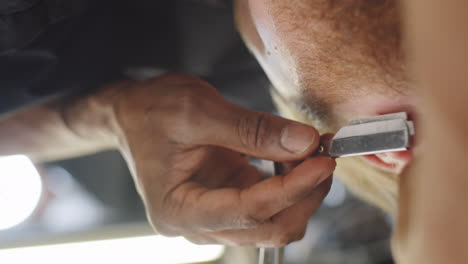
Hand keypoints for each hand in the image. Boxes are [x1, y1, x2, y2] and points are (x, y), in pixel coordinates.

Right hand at [110, 74, 335, 246]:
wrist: (132, 113)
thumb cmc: (150, 111)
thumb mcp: (197, 109)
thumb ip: (252, 129)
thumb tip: (303, 142)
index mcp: (178, 210)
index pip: (247, 211)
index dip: (291, 188)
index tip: (322, 161)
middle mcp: (196, 223)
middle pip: (267, 228)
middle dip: (303, 195)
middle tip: (323, 154)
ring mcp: (214, 214)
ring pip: (274, 222)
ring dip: (301, 192)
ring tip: (311, 152)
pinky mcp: (227, 199)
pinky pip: (269, 203)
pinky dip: (291, 183)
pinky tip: (295, 156)